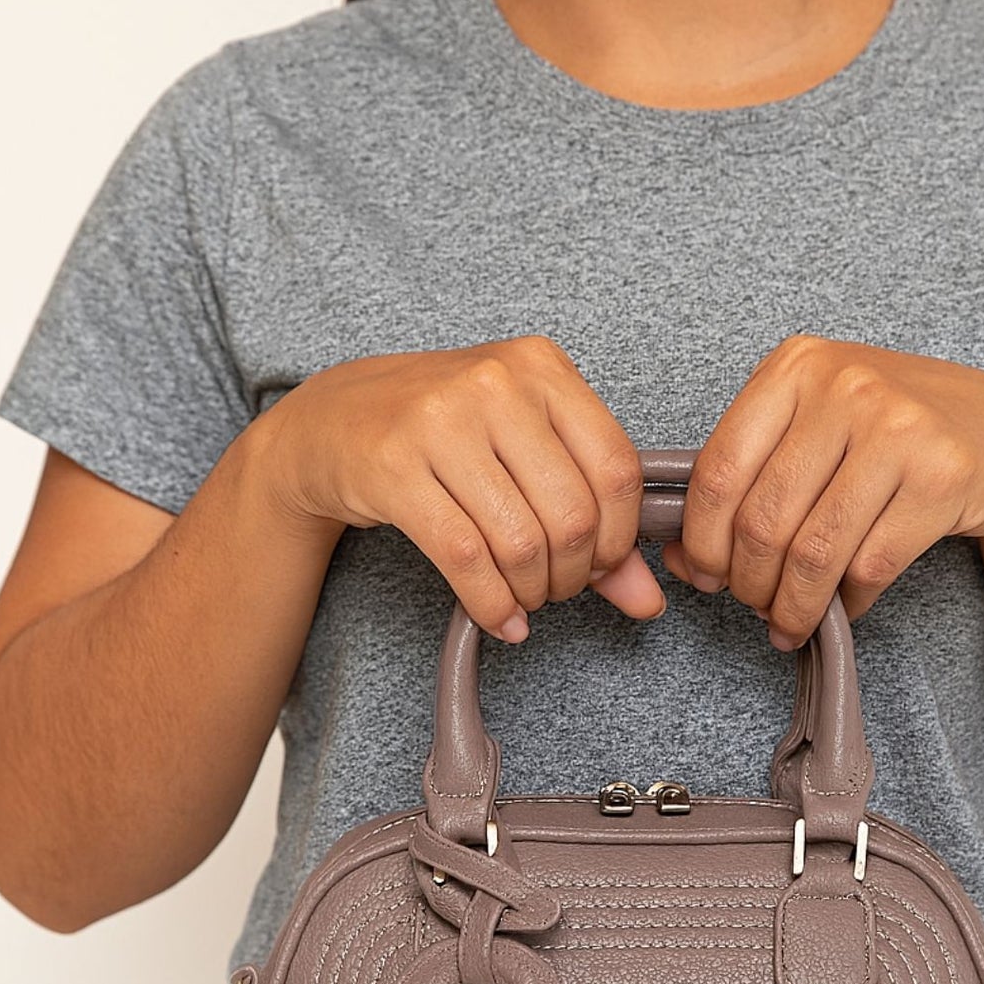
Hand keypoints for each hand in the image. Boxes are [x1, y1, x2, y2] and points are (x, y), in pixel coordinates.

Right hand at [254, 335, 663, 639]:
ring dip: (532, 592)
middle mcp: (494, 383)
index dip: (620, 538)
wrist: (334, 422)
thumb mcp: (525, 453)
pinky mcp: (392, 466)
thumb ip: (595, 519)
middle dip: (574, 576)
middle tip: (557, 590)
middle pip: (572, 513)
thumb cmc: (445, 434)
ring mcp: (439, 420)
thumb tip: (649, 601)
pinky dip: (491, 603)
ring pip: (520, 541)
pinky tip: (498, 617)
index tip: (602, 566)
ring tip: (525, 599)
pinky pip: (465, 558)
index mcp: (541, 366)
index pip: (617, 468)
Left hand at [664, 336, 983, 646]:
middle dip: (749, 583)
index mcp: (796, 365)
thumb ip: (747, 478)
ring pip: (815, 553)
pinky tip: (841, 608)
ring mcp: (900, 429)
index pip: (719, 471)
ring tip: (789, 622)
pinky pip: (868, 568)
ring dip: (793, 606)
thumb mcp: (812, 425)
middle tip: (753, 605)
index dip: (702, 540)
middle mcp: (847, 387)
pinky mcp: (944, 477)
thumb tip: (680, 559)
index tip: (705, 575)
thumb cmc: (890, 433)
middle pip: (765, 520)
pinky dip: (845, 604)